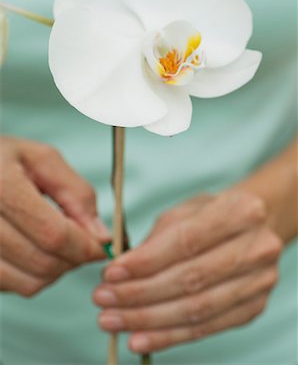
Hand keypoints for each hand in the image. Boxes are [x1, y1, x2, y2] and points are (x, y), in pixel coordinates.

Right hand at [0, 136, 109, 296]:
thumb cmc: (4, 158)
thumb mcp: (43, 159)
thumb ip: (76, 194)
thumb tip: (101, 236)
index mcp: (2, 186)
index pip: (54, 235)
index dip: (86, 246)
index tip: (103, 246)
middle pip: (43, 262)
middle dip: (75, 259)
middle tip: (85, 244)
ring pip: (30, 282)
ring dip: (57, 270)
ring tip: (60, 244)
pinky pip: (13, 286)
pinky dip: (35, 275)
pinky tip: (36, 249)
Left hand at [93, 190, 281, 352]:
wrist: (254, 228)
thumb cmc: (212, 216)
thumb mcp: (185, 211)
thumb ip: (156, 239)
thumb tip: (120, 273)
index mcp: (241, 211)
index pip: (186, 242)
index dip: (145, 262)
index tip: (110, 273)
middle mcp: (257, 248)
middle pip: (190, 279)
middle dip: (140, 294)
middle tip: (103, 299)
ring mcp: (259, 282)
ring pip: (196, 309)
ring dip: (147, 319)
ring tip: (112, 320)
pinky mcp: (253, 308)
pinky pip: (206, 328)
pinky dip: (168, 336)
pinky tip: (139, 338)